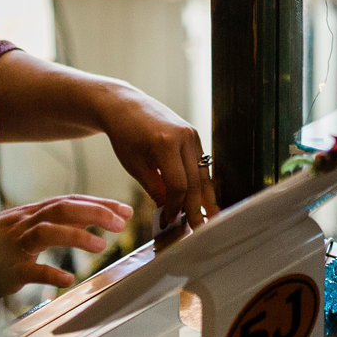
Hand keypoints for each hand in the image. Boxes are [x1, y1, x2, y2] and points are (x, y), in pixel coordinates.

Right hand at [0, 195, 133, 288]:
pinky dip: (49, 274)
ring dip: (76, 237)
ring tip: (101, 247)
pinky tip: (67, 281)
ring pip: (47, 232)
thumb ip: (51, 223)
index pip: (70, 201)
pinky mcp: (4, 270)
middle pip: (63, 208)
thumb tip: (88, 220)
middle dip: (95, 213)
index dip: (99, 204)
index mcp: (31, 213)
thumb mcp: (22, 228)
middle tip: (120, 223)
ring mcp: (13, 245)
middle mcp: (23, 223)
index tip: (124, 209)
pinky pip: (28, 270)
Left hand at [94, 84, 218, 231]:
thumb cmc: (125, 136)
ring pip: (203, 173)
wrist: (126, 106)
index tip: (169, 221)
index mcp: (165, 144)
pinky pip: (200, 164)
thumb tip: (171, 212)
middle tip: (199, 230)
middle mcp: (184, 137)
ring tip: (211, 218)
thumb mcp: (135, 166)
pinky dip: (201, 182)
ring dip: (206, 197)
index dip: (176, 207)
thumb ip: (155, 189)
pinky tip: (203, 199)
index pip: (179, 185)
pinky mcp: (194, 135)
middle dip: (196, 208)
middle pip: (196, 181)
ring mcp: (192, 134)